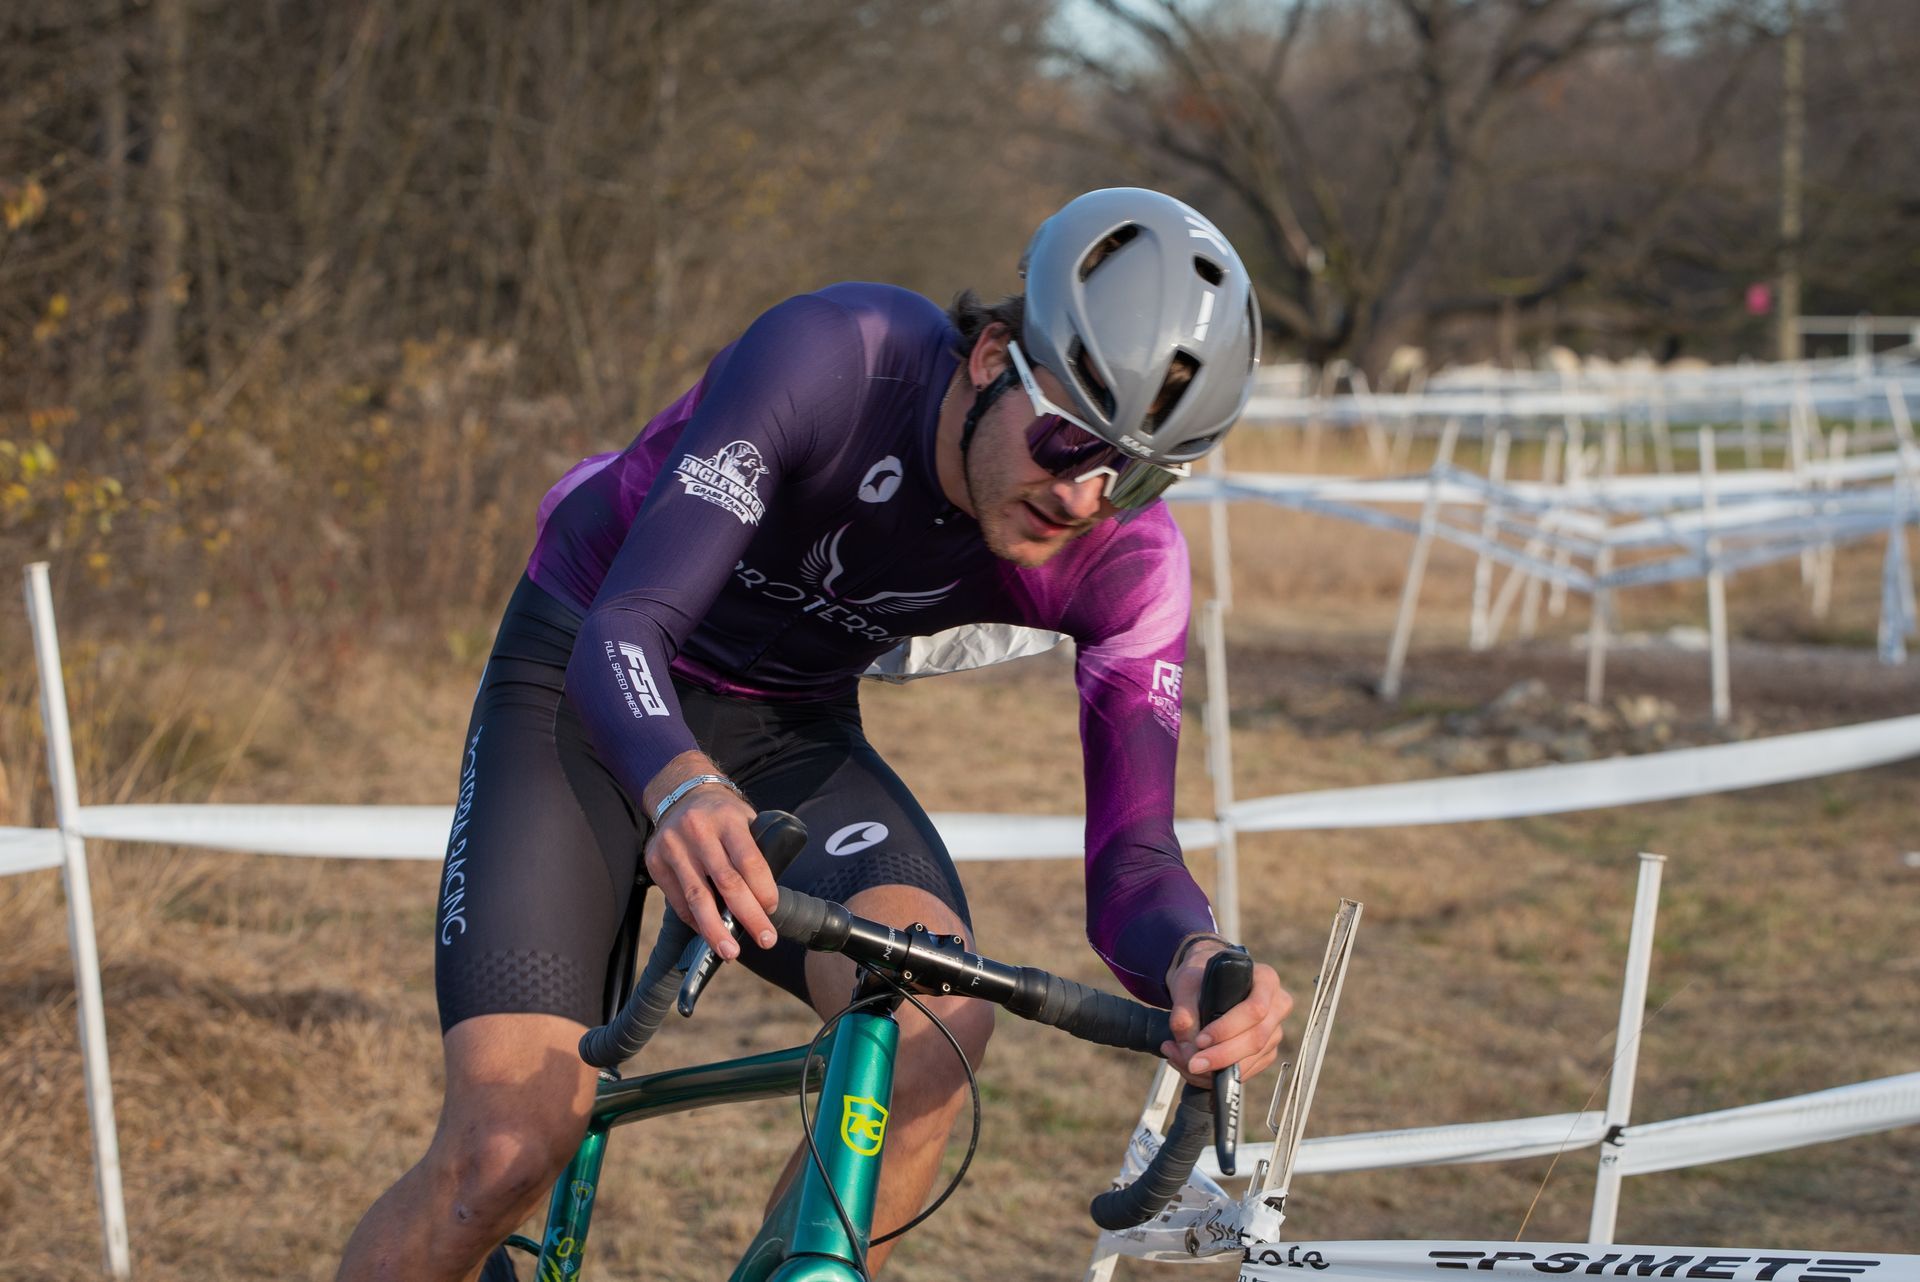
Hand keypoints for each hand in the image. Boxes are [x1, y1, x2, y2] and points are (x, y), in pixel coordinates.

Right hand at [642, 782, 778, 958]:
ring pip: (698, 897)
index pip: (750, 861)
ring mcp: (673, 847)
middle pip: (727, 883)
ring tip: (730, 951)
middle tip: (765, 939)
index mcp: (728, 819)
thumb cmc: (721, 814)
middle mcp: (698, 832)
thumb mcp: (745, 818)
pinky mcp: (656, 862)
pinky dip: (695, 921)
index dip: (763, 890)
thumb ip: (756, 850)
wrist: (680, 794)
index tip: (772, 909)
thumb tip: (767, 899)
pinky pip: (678, 900)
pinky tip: (708, 932)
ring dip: (716, 929)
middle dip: (748, 917)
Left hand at [1160, 939, 1290, 1087]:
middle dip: (1222, 1056)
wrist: (1205, 985)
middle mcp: (1277, 1006)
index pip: (1255, 1009)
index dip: (1227, 1029)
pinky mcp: (1266, 1052)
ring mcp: (1274, 1031)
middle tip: (1193, 1064)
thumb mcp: (1187, 982)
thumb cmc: (1201, 978)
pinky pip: (1247, 1071)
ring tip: (1182, 1061)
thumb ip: (1184, 1010)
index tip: (1200, 1040)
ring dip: (1216, 1070)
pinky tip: (1193, 1067)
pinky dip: (1220, 1076)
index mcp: (1265, 980)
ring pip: (1252, 1060)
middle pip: (1256, 1039)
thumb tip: (1188, 1041)